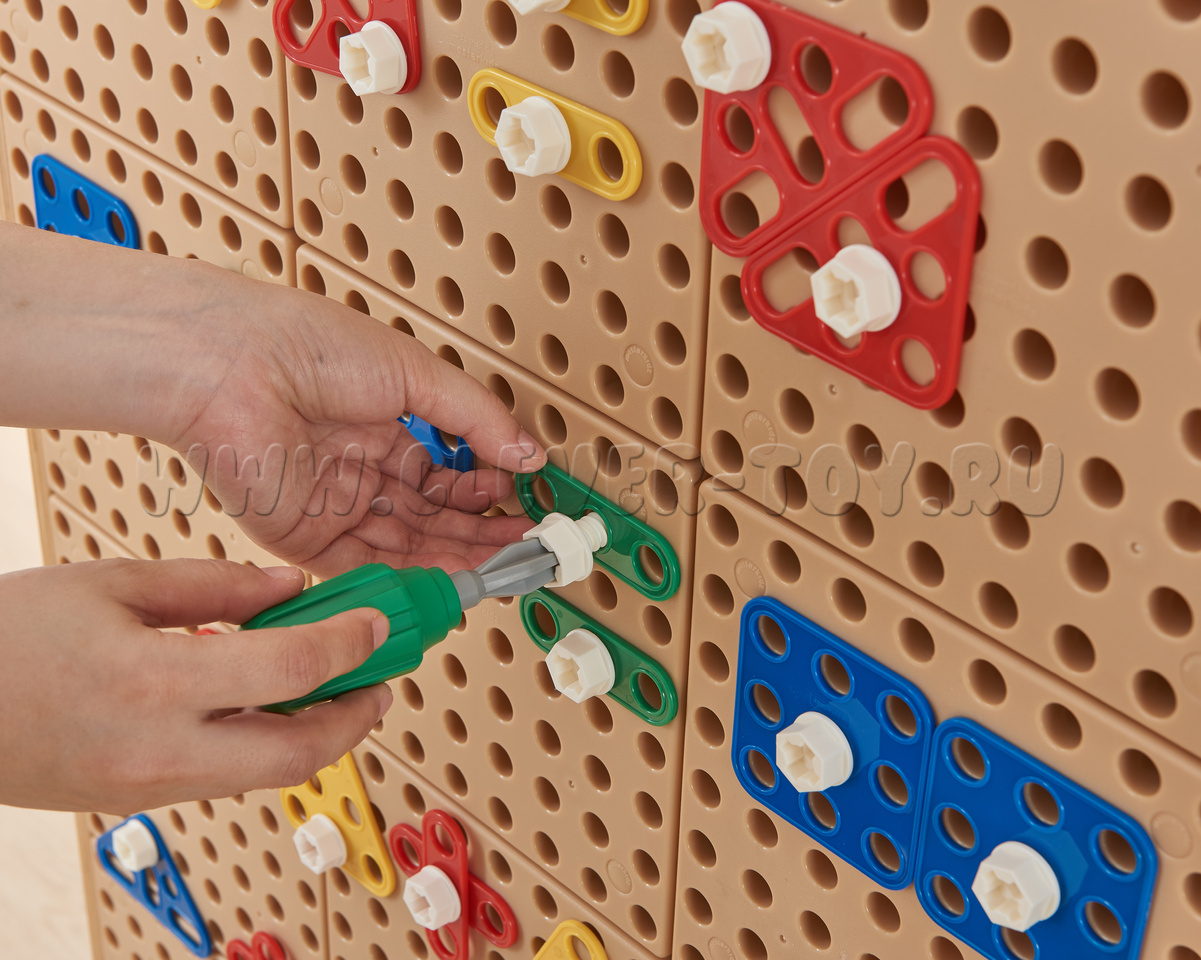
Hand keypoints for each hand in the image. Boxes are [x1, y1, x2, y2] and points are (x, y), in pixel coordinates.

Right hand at [0, 559, 392, 812]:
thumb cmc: (8, 638)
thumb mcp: (113, 584)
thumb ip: (216, 586)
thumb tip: (291, 590)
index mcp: (154, 682)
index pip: (293, 669)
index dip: (352, 643)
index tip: (377, 622)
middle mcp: (161, 751)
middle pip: (303, 753)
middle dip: (358, 716)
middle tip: (379, 678)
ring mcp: (151, 788)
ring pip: (270, 773)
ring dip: (318, 734)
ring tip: (332, 686)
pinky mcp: (141, 802)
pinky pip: (229, 777)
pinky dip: (267, 743)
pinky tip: (269, 703)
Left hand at [164, 274, 546, 577]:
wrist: (230, 365)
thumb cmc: (304, 345)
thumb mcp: (416, 373)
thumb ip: (477, 419)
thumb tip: (528, 452)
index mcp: (382, 426)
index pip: (448, 474)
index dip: (488, 490)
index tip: (525, 502)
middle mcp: (360, 470)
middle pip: (434, 517)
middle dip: (483, 532)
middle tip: (526, 545)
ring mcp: (336, 507)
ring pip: (411, 547)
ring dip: (460, 558)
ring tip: (505, 563)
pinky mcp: (307, 539)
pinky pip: (370, 569)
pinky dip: (415, 579)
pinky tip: (456, 578)